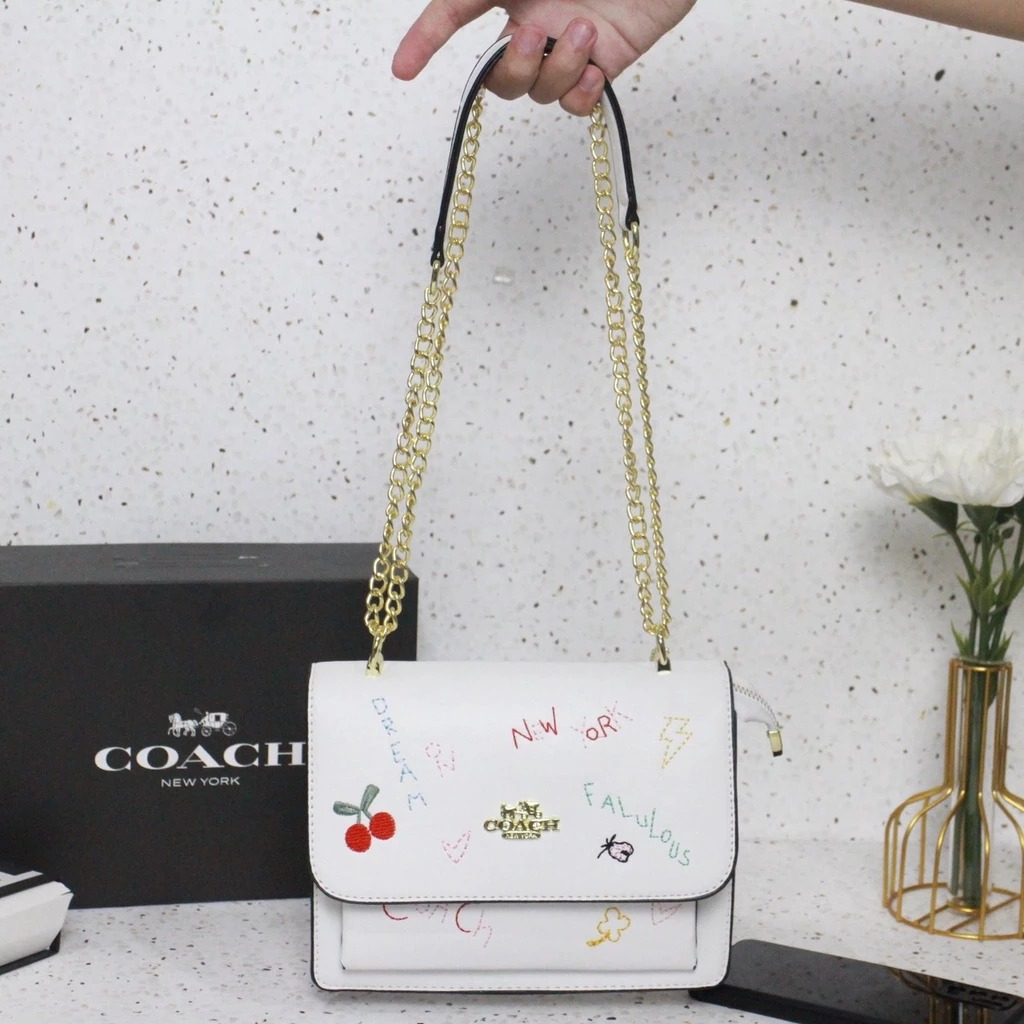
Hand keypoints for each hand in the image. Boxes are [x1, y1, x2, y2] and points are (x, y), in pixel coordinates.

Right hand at [392, 1, 698, 115]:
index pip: (454, 15)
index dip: (425, 41)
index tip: (402, 70)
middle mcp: (534, 17)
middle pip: (496, 76)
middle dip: (510, 67)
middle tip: (534, 35)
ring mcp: (567, 46)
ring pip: (537, 93)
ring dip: (556, 70)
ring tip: (585, 32)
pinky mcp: (604, 65)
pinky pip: (575, 105)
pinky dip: (581, 93)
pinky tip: (597, 65)